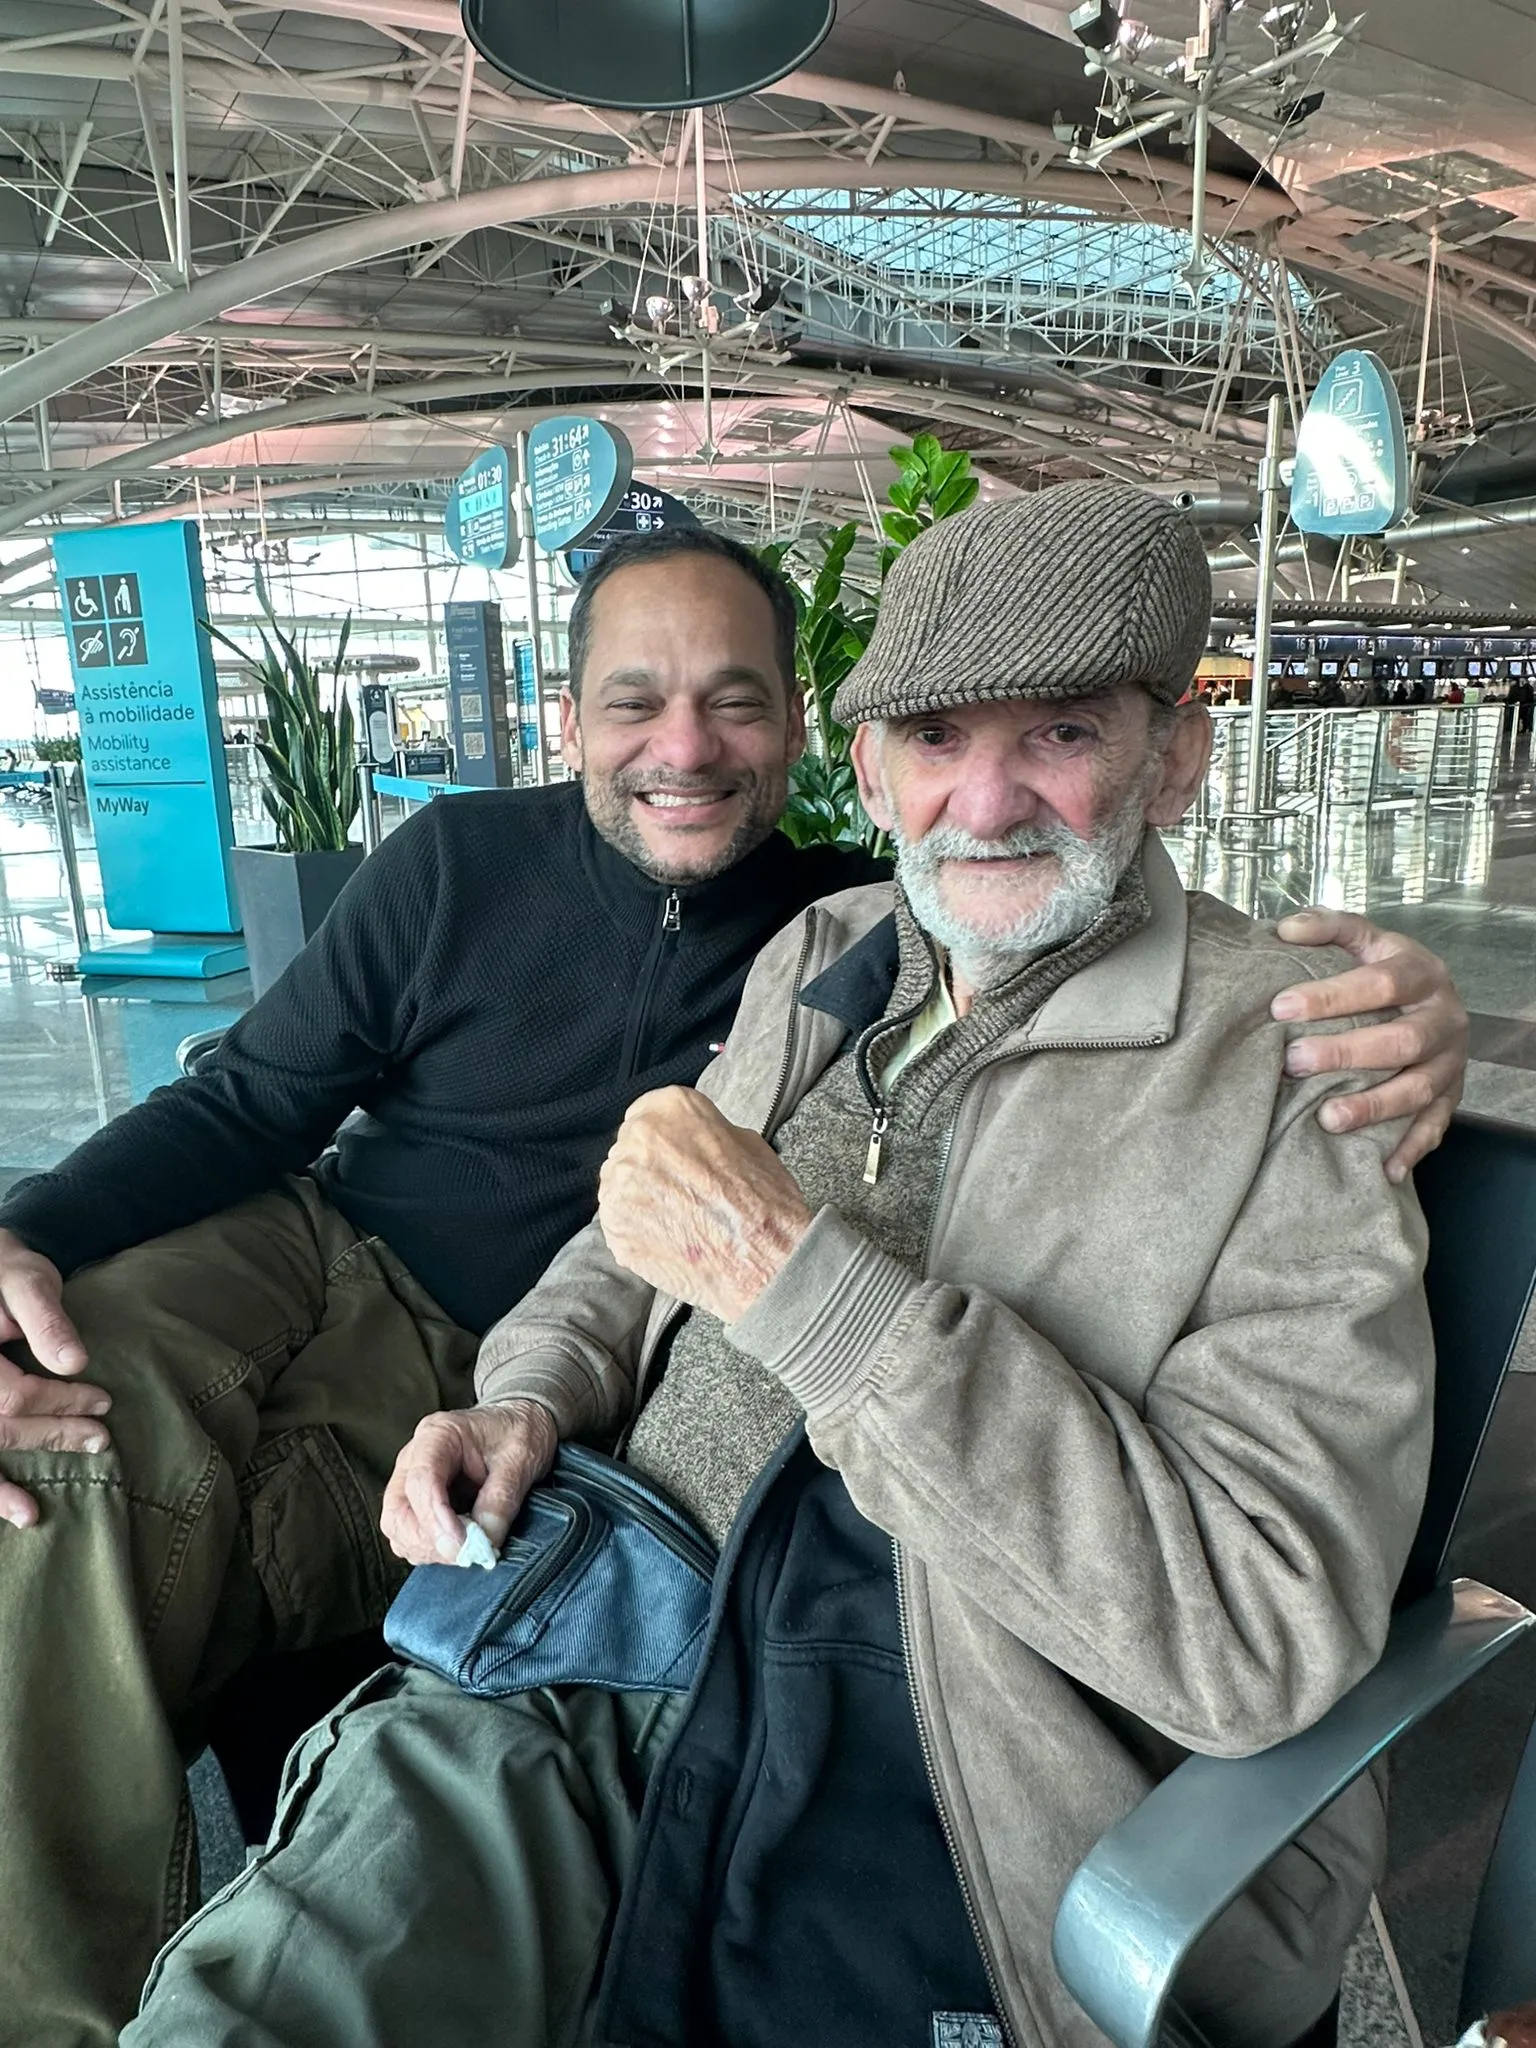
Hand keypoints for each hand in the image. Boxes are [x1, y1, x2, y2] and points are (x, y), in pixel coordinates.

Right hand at [0, 1230, 110, 1529]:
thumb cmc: (0, 1267)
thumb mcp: (23, 1276)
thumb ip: (44, 1317)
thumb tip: (75, 1362)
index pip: (11, 1394)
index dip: (59, 1403)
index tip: (103, 1400)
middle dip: (47, 1438)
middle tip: (99, 1440)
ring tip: (32, 1512)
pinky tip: (5, 1512)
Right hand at [381, 1399, 556, 1566]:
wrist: (518, 1423)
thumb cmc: (517, 1431)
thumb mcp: (520, 1458)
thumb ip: (501, 1499)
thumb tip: (484, 1542)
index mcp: (438, 1435)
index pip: (421, 1481)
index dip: (437, 1519)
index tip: (462, 1545)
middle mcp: (414, 1458)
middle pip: (398, 1511)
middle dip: (430, 1541)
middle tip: (468, 1553)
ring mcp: (410, 1481)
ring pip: (398, 1528)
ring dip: (429, 1548)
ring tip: (469, 1547)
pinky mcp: (416, 1503)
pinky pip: (408, 1535)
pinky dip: (431, 1549)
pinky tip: (460, 1544)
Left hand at [598, 1086, 811, 1322]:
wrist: (765, 1261)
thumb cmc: (765, 1202)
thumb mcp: (746, 1141)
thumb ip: (704, 1132)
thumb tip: (692, 1141)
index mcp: (669, 1110)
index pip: (650, 1113)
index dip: (667, 1137)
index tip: (677, 1153)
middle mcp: (637, 1143)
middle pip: (631, 1148)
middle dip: (652, 1166)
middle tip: (682, 1190)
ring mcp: (620, 1187)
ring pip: (620, 1184)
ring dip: (642, 1196)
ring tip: (678, 1218)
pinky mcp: (615, 1228)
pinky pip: (618, 1220)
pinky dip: (638, 1228)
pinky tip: (669, 1237)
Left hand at [1271, 910, 1468, 1182]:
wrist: (1433, 998)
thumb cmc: (1385, 970)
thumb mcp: (1365, 940)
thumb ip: (1328, 927)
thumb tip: (1285, 929)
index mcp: (1423, 973)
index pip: (1381, 982)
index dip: (1331, 995)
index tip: (1280, 1007)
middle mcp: (1445, 1018)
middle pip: (1402, 1040)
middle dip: (1346, 1053)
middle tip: (1293, 1061)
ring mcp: (1452, 1062)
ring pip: (1418, 1089)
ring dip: (1374, 1107)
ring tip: (1326, 1119)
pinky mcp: (1452, 1097)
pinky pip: (1436, 1127)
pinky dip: (1411, 1149)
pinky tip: (1383, 1169)